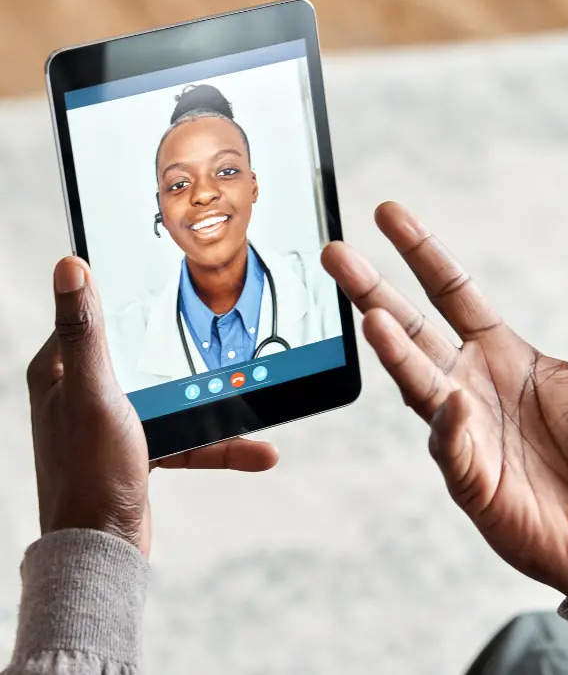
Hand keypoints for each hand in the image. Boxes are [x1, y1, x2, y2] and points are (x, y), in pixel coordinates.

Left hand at [27, 256, 279, 557]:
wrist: (103, 550)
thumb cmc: (90, 472)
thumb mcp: (94, 391)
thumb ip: (85, 331)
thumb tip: (70, 266)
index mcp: (60, 371)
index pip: (93, 316)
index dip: (129, 297)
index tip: (168, 280)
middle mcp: (82, 392)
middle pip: (144, 354)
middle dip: (188, 351)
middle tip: (224, 333)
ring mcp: (113, 422)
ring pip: (173, 395)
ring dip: (214, 405)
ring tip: (253, 401)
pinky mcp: (138, 449)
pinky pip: (185, 434)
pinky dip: (218, 442)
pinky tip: (258, 450)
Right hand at [322, 203, 567, 599]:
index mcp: (502, 352)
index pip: (452, 291)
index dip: (421, 252)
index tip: (388, 214)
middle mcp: (472, 383)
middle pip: (413, 329)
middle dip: (374, 291)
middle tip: (336, 254)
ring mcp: (466, 430)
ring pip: (418, 383)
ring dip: (395, 352)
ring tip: (374, 317)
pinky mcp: (472, 478)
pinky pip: (452, 446)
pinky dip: (449, 424)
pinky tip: (454, 403)